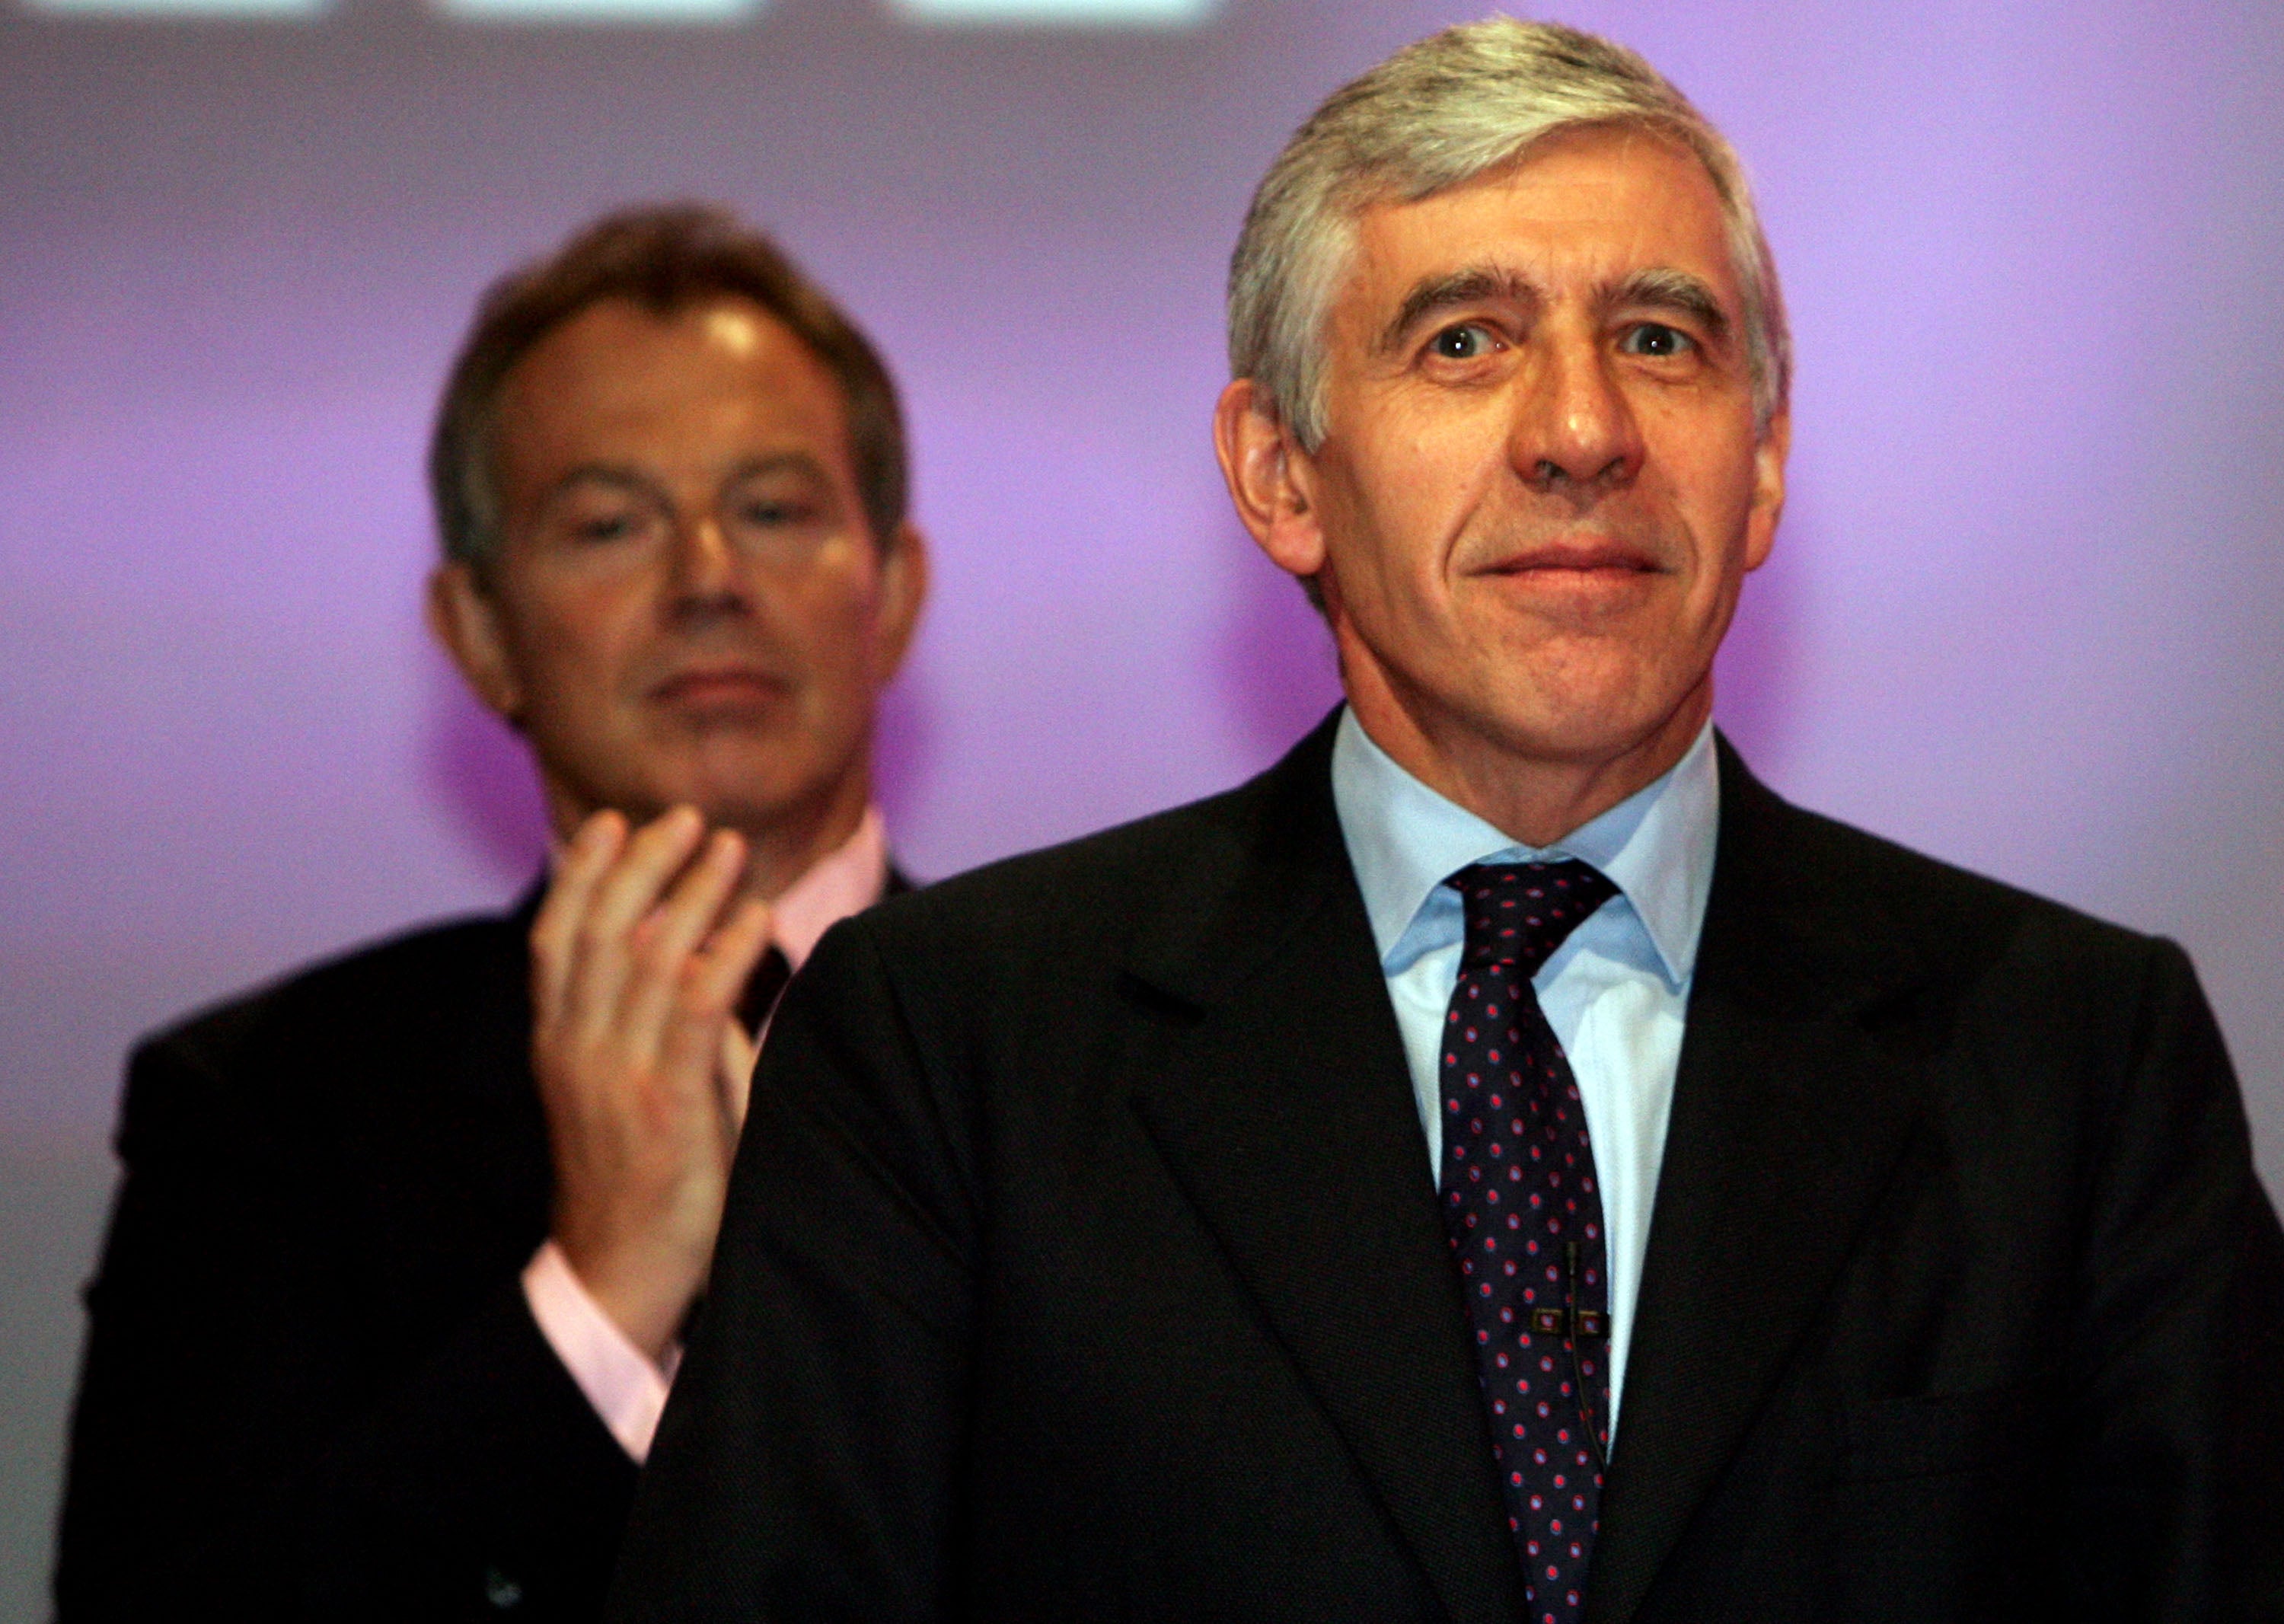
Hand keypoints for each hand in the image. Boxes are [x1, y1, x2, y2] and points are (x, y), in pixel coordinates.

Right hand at [529, 806, 773, 1361]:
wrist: (617, 1278)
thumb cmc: (636, 1183)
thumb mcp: (623, 1092)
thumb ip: (654, 1028)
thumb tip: (703, 961)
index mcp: (556, 1044)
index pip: (557, 938)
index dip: (583, 874)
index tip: (611, 821)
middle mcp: (575, 1050)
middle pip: (599, 931)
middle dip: (642, 864)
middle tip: (684, 816)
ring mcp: (615, 1076)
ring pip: (645, 958)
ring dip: (690, 893)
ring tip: (728, 847)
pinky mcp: (663, 1106)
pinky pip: (692, 1011)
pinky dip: (725, 954)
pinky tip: (755, 919)